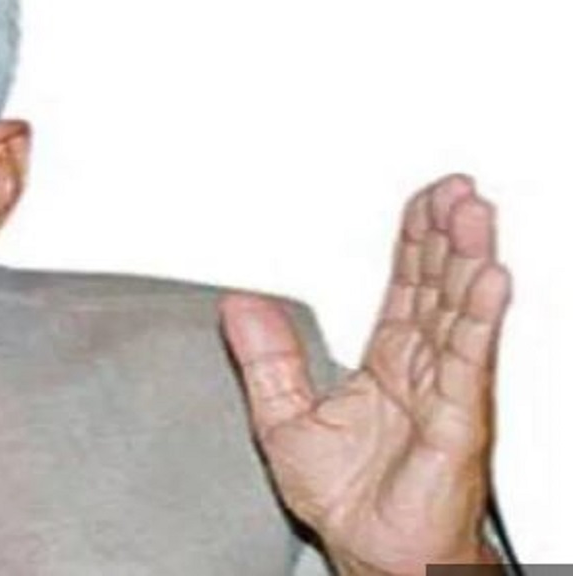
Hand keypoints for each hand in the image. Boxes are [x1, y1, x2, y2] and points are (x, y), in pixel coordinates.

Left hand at [218, 174, 511, 573]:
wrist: (371, 552)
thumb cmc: (346, 498)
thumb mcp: (284, 419)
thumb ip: (266, 360)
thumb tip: (238, 307)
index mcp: (388, 362)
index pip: (407, 287)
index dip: (414, 241)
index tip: (423, 201)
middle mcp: (422, 369)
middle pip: (439, 287)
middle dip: (448, 234)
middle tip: (455, 189)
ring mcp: (444, 391)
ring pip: (460, 312)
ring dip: (468, 260)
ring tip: (473, 214)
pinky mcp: (456, 420)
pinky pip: (467, 362)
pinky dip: (479, 319)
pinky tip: (488, 282)